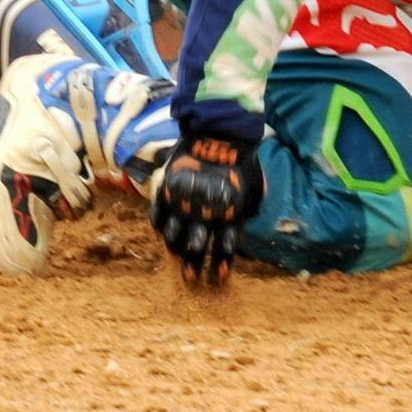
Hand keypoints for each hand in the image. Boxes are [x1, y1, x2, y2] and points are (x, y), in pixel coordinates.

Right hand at [149, 134, 263, 284]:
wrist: (219, 131)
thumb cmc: (240, 158)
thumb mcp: (253, 184)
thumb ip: (248, 204)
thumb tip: (251, 217)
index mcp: (228, 213)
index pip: (225, 247)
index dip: (221, 264)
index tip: (219, 280)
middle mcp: (204, 212)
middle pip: (197, 247)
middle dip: (194, 265)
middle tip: (192, 279)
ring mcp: (183, 202)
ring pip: (175, 236)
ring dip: (176, 250)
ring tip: (177, 261)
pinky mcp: (167, 190)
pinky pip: (158, 215)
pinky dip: (159, 226)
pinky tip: (162, 234)